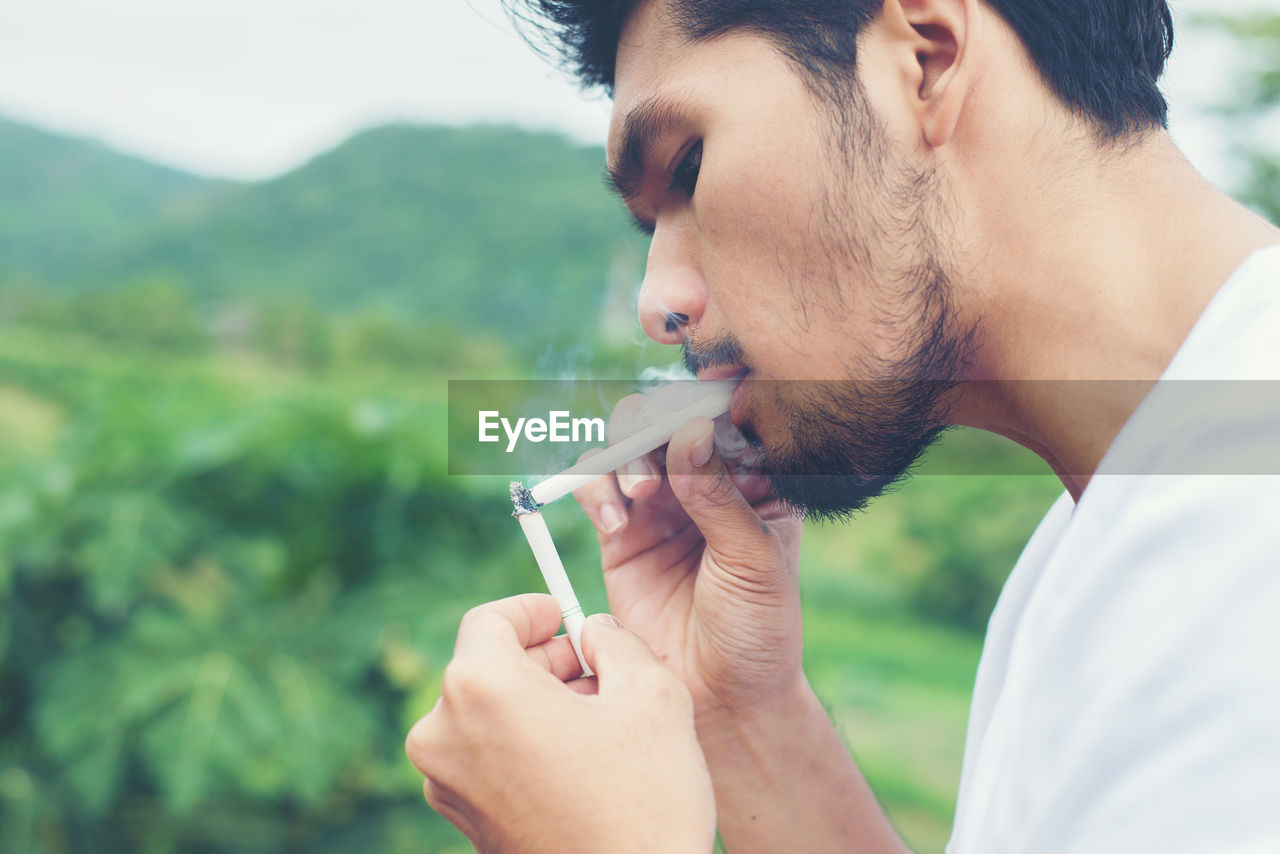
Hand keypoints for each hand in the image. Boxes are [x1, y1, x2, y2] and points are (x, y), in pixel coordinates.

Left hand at [404, 594, 715, 852]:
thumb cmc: (643, 802)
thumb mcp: (652, 695)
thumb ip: (617, 642)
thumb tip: (596, 632)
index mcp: (481, 690)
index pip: (490, 620)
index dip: (532, 610)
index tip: (565, 615)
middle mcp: (446, 735)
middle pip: (486, 666)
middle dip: (544, 659)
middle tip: (597, 666)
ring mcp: (448, 785)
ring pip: (489, 713)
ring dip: (537, 702)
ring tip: (600, 718)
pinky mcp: (465, 821)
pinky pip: (487, 756)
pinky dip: (525, 742)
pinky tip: (581, 759)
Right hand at [573, 399, 805, 721]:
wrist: (719, 696)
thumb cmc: (756, 630)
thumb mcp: (753, 561)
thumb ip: (718, 497)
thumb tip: (688, 432)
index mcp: (757, 480)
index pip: (729, 420)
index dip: (707, 407)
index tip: (693, 419)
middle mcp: (706, 482)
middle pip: (669, 420)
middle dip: (657, 425)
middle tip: (658, 458)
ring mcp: (661, 505)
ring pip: (629, 444)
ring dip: (626, 454)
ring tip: (638, 493)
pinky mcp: (620, 532)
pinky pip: (596, 485)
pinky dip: (594, 486)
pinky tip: (612, 520)